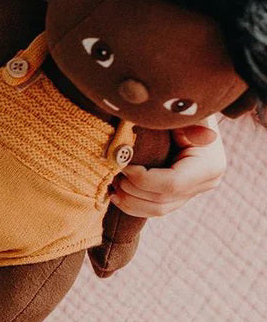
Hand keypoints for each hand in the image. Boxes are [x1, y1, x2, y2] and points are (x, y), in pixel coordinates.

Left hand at [110, 117, 225, 216]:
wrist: (185, 115)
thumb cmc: (179, 111)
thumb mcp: (183, 114)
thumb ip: (187, 123)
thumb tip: (199, 132)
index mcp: (209, 165)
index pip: (171, 183)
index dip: (142, 178)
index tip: (122, 164)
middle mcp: (205, 183)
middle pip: (162, 200)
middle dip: (132, 189)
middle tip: (113, 172)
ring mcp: (193, 192)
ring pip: (157, 210)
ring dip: (129, 200)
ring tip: (112, 184)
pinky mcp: (179, 196)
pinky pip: (155, 209)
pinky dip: (133, 205)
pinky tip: (116, 194)